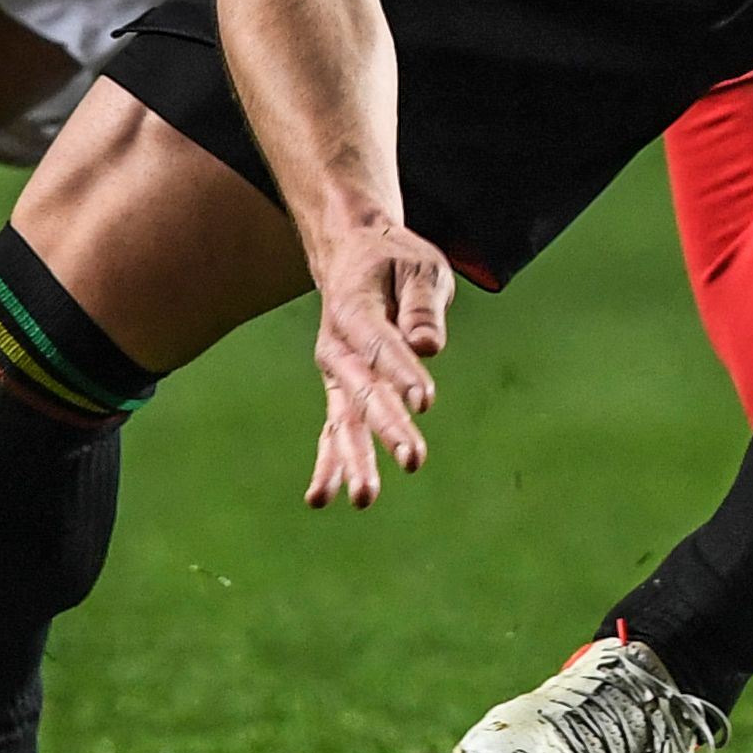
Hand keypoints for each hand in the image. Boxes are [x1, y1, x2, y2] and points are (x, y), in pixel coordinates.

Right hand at [300, 215, 449, 508]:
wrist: (352, 254)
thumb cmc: (394, 261)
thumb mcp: (420, 266)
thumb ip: (423, 305)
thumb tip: (430, 346)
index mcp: (355, 307)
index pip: (381, 344)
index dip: (402, 371)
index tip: (425, 400)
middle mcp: (337, 345)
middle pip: (363, 391)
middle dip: (387, 427)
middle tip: (414, 459)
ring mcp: (336, 372)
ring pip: (344, 419)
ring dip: (355, 459)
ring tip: (365, 498)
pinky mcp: (341, 389)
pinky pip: (333, 429)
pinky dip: (329, 463)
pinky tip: (323, 498)